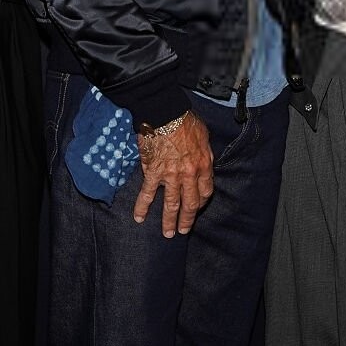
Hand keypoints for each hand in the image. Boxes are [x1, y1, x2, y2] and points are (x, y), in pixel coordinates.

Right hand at [133, 112, 213, 236]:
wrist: (165, 112)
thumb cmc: (185, 121)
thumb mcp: (204, 136)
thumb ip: (205, 154)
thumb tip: (204, 164)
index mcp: (203, 166)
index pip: (205, 192)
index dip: (201, 203)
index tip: (197, 208)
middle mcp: (188, 175)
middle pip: (190, 204)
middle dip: (187, 220)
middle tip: (183, 231)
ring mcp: (170, 176)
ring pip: (170, 204)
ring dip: (169, 221)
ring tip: (167, 233)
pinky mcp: (152, 172)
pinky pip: (147, 193)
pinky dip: (142, 207)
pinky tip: (139, 218)